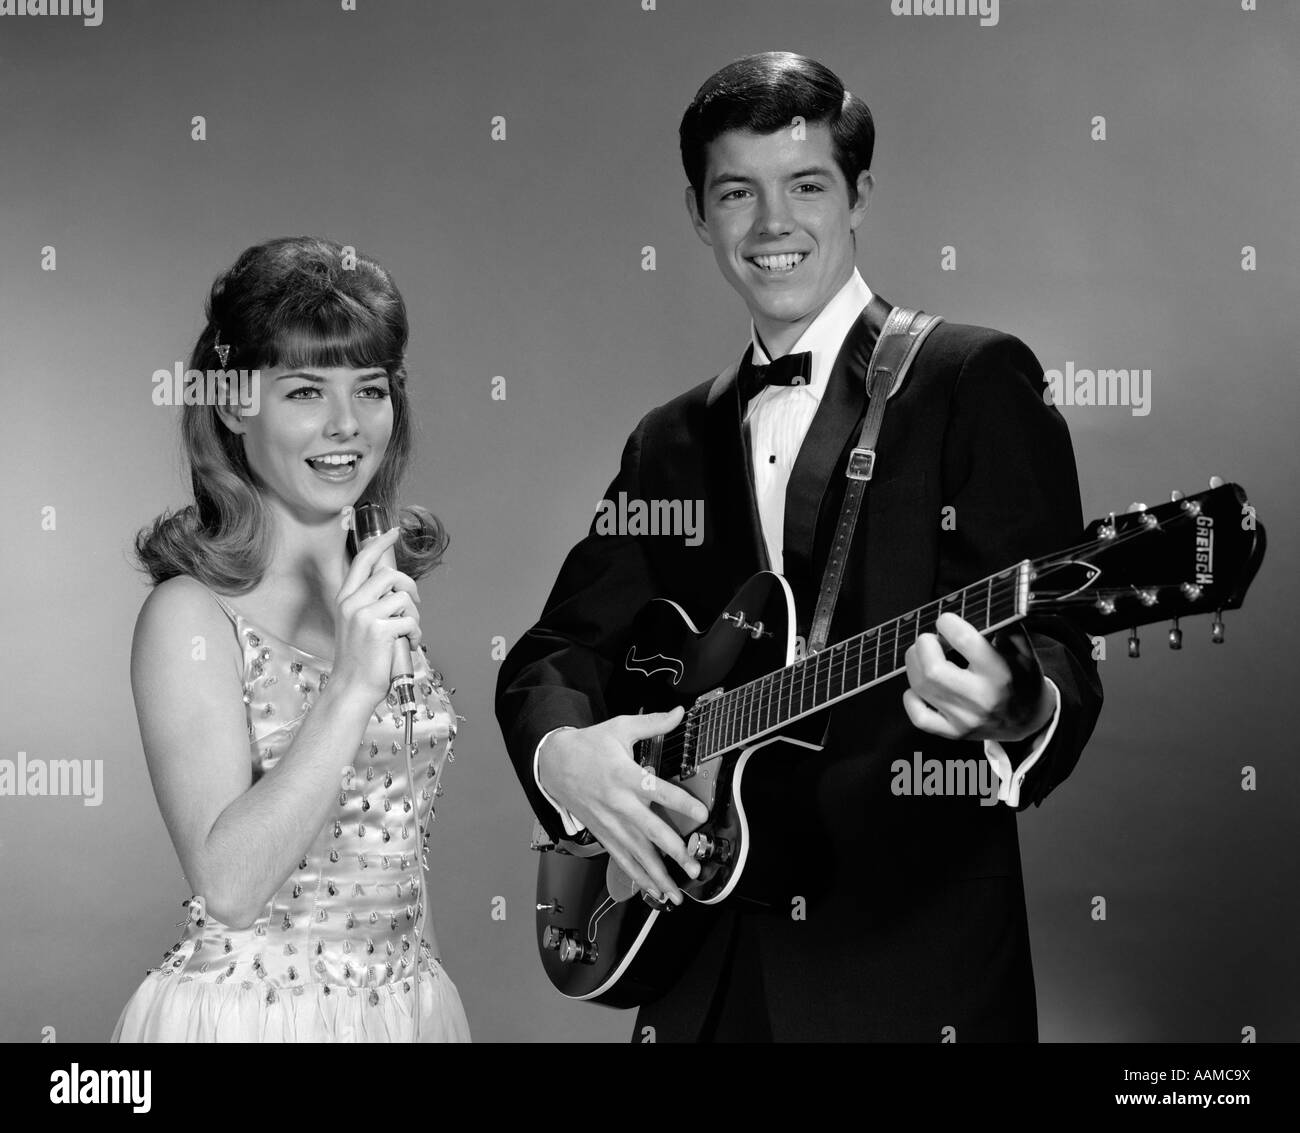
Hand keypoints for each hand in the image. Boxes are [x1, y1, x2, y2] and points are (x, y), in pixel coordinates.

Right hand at [329, 526, 422, 707]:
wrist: (351, 689)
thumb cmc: (359, 661)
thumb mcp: (356, 625)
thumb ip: (370, 604)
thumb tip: (395, 590)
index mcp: (345, 600)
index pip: (362, 561)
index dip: (380, 543)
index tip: (394, 532)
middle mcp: (351, 604)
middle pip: (390, 574)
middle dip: (410, 588)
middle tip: (413, 607)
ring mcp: (364, 616)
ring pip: (403, 597)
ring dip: (414, 615)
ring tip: (407, 632)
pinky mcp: (379, 630)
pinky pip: (410, 620)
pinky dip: (416, 633)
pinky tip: (407, 644)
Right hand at [538, 708, 708, 904]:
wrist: (553, 764)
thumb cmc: (589, 746)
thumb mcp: (619, 728)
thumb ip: (652, 723)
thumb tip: (678, 712)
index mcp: (625, 775)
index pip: (658, 791)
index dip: (680, 803)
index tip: (701, 814)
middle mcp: (619, 804)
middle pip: (649, 831)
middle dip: (673, 851)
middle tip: (692, 866)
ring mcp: (610, 823)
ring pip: (636, 853)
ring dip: (657, 874)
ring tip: (676, 893)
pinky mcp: (603, 834)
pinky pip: (622, 859)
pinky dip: (638, 877)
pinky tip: (653, 891)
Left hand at [902, 613, 1050, 742]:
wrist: (1029, 721)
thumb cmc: (1023, 680)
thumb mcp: (1024, 651)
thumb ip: (1005, 627)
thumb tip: (980, 608)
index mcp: (999, 673)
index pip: (964, 641)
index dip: (948, 624)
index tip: (946, 621)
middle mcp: (980, 698)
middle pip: (932, 669)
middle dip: (923, 645)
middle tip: (930, 639)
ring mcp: (964, 719)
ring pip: (920, 688)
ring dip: (914, 664)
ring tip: (924, 655)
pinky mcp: (953, 732)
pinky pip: (918, 716)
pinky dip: (911, 697)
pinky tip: (919, 687)